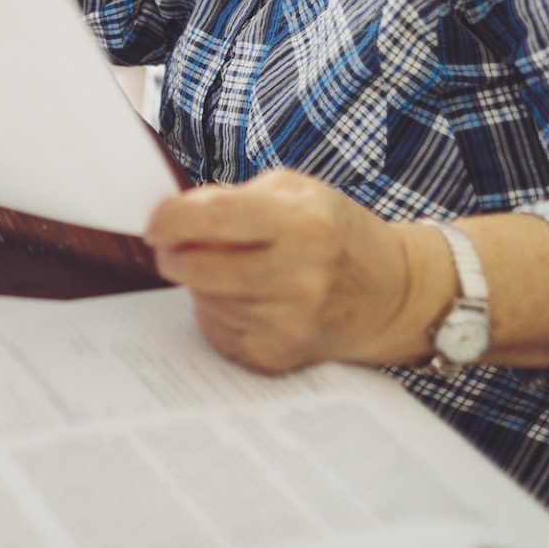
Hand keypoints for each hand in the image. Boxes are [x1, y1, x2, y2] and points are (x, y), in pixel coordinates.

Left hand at [144, 169, 432, 375]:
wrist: (392, 292)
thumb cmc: (337, 232)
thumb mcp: (297, 192)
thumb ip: (234, 198)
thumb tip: (171, 217)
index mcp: (302, 224)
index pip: (211, 218)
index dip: (170, 220)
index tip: (156, 222)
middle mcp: (298, 276)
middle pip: (196, 266)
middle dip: (173, 253)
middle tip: (174, 246)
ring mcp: (289, 322)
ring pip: (203, 299)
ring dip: (201, 283)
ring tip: (231, 269)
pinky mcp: (280, 355)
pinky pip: (218, 331)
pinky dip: (218, 312)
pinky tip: (245, 298)